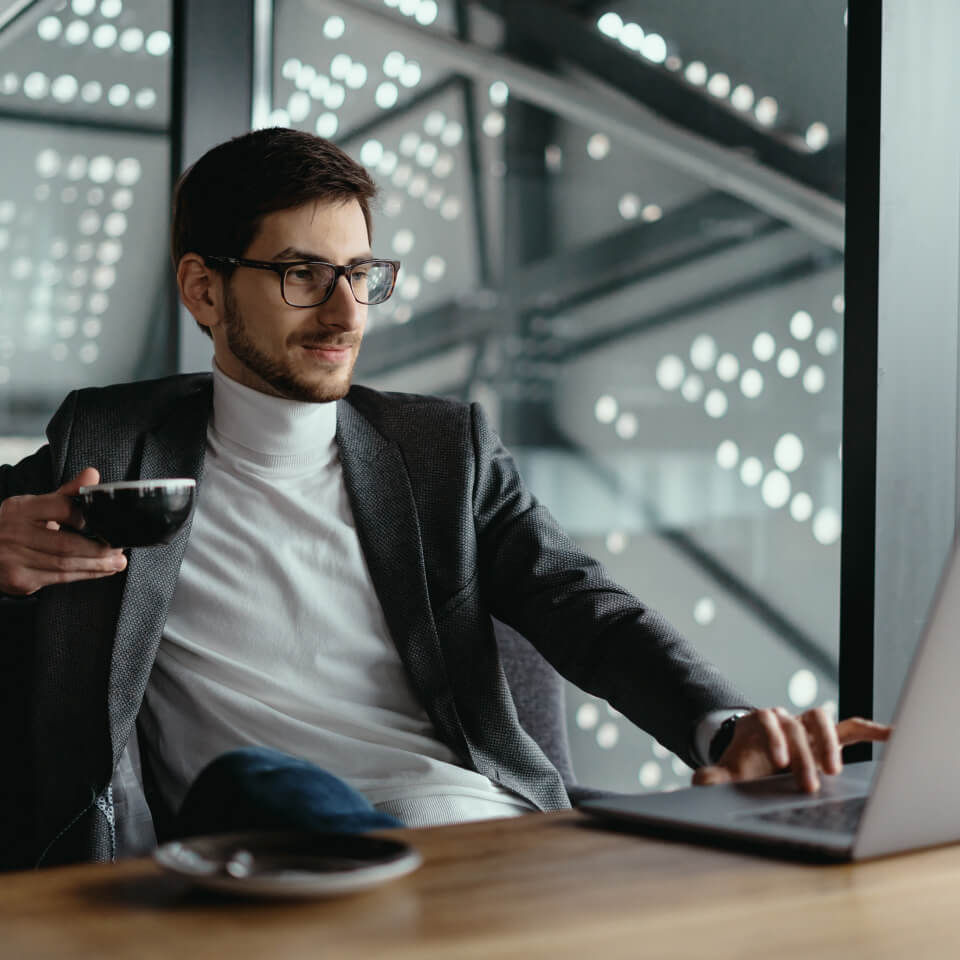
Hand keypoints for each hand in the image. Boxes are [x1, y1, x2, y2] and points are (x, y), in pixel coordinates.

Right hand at [0, 467, 126, 595]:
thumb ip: (66, 493)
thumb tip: (93, 474)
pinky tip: (99, 571)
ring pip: (65, 564)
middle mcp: (14, 533)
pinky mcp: (19, 579)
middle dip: (99, 549)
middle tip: (119, 549)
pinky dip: (83, 575)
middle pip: (66, 544)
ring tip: (117, 562)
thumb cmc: (16, 526)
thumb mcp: (36, 505)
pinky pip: (58, 579)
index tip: (107, 523)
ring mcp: (14, 558)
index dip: (87, 518)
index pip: (62, 509)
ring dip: (96, 565)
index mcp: (20, 508)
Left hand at [691, 707, 892, 792]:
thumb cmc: (747, 767)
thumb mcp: (729, 773)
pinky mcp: (829, 738)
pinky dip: (871, 731)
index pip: (768, 720)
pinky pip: (852, 728)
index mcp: (760, 723)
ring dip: (829, 743)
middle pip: (796, 725)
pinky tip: (890, 736)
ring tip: (834, 770)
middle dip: (803, 754)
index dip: (774, 738)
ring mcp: (808, 727)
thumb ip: (714, 777)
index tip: (779, 763)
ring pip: (822, 720)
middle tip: (808, 786)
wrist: (759, 759)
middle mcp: (786, 719)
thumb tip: (700, 781)